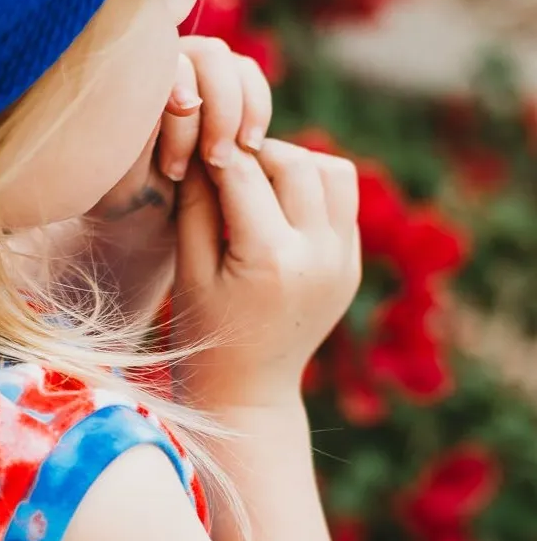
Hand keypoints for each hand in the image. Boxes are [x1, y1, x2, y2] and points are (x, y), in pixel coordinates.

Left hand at [88, 36, 273, 224]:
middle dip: (219, 114)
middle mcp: (161, 63)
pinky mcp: (227, 77)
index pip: (168, 72)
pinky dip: (257, 112)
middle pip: (209, 57)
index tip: (175, 172)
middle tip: (214, 163)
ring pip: (234, 66)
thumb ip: (140, 142)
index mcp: (128, 81)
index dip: (182, 121)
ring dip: (238, 115)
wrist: (150, 218)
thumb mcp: (126, 185)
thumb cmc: (129, 204)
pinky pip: (251, 77)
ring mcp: (197, 65)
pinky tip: (249, 149)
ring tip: (226, 162)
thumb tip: (170, 97)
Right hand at [174, 139, 362, 409]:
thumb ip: (197, 210)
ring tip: (261, 179)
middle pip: (297, 163)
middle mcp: (316, 256)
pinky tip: (279, 209)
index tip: (198, 144)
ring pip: (334, 172)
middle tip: (229, 159)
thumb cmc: (202, 338)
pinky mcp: (351, 267)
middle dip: (260, 152)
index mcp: (269, 260)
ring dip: (298, 163)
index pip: (245, 175)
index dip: (217, 153)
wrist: (246, 395)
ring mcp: (342, 262)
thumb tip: (204, 152)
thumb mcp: (189, 275)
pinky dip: (313, 192)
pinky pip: (342, 204)